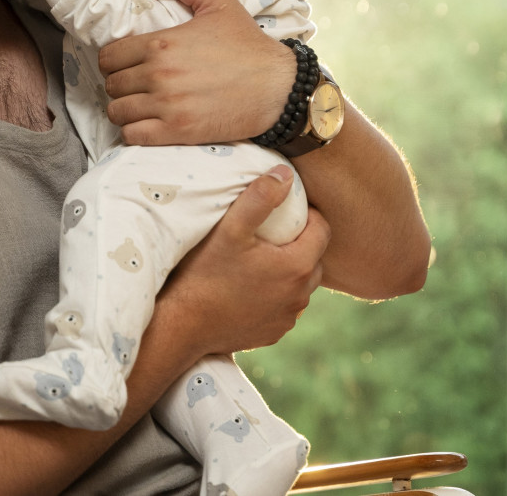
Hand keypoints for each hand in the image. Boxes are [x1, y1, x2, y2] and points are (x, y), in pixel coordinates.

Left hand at [97, 0, 291, 145]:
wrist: (278, 86)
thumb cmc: (248, 44)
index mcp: (162, 44)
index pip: (109, 56)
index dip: (114, 59)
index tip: (127, 62)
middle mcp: (160, 76)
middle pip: (111, 84)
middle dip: (120, 83)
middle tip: (136, 83)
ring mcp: (168, 107)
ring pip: (117, 111)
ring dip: (124, 108)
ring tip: (140, 103)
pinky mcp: (178, 132)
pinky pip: (132, 135)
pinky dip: (133, 130)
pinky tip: (147, 123)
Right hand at [159, 166, 328, 354]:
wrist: (184, 326)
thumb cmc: (206, 275)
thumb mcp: (231, 228)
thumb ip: (260, 197)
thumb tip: (285, 174)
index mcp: (298, 267)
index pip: (322, 230)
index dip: (307, 215)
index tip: (285, 210)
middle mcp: (301, 296)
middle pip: (314, 258)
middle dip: (300, 242)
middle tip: (271, 232)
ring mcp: (288, 318)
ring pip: (301, 284)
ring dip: (289, 270)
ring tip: (260, 258)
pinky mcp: (275, 333)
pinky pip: (285, 306)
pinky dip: (276, 294)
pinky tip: (252, 287)